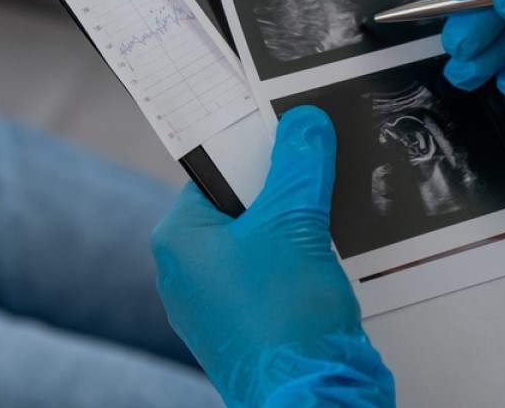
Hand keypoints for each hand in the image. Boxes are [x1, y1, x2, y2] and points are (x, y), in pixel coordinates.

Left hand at [151, 107, 393, 407]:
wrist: (310, 396)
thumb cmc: (284, 318)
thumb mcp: (294, 223)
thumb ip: (299, 166)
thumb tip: (303, 124)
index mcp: (178, 240)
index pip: (213, 175)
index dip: (253, 154)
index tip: (288, 136)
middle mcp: (185, 274)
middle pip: (239, 210)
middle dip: (282, 196)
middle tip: (318, 181)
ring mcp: (214, 307)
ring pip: (259, 247)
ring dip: (296, 235)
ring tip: (326, 228)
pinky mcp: (246, 331)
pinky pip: (271, 282)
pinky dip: (299, 271)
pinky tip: (326, 269)